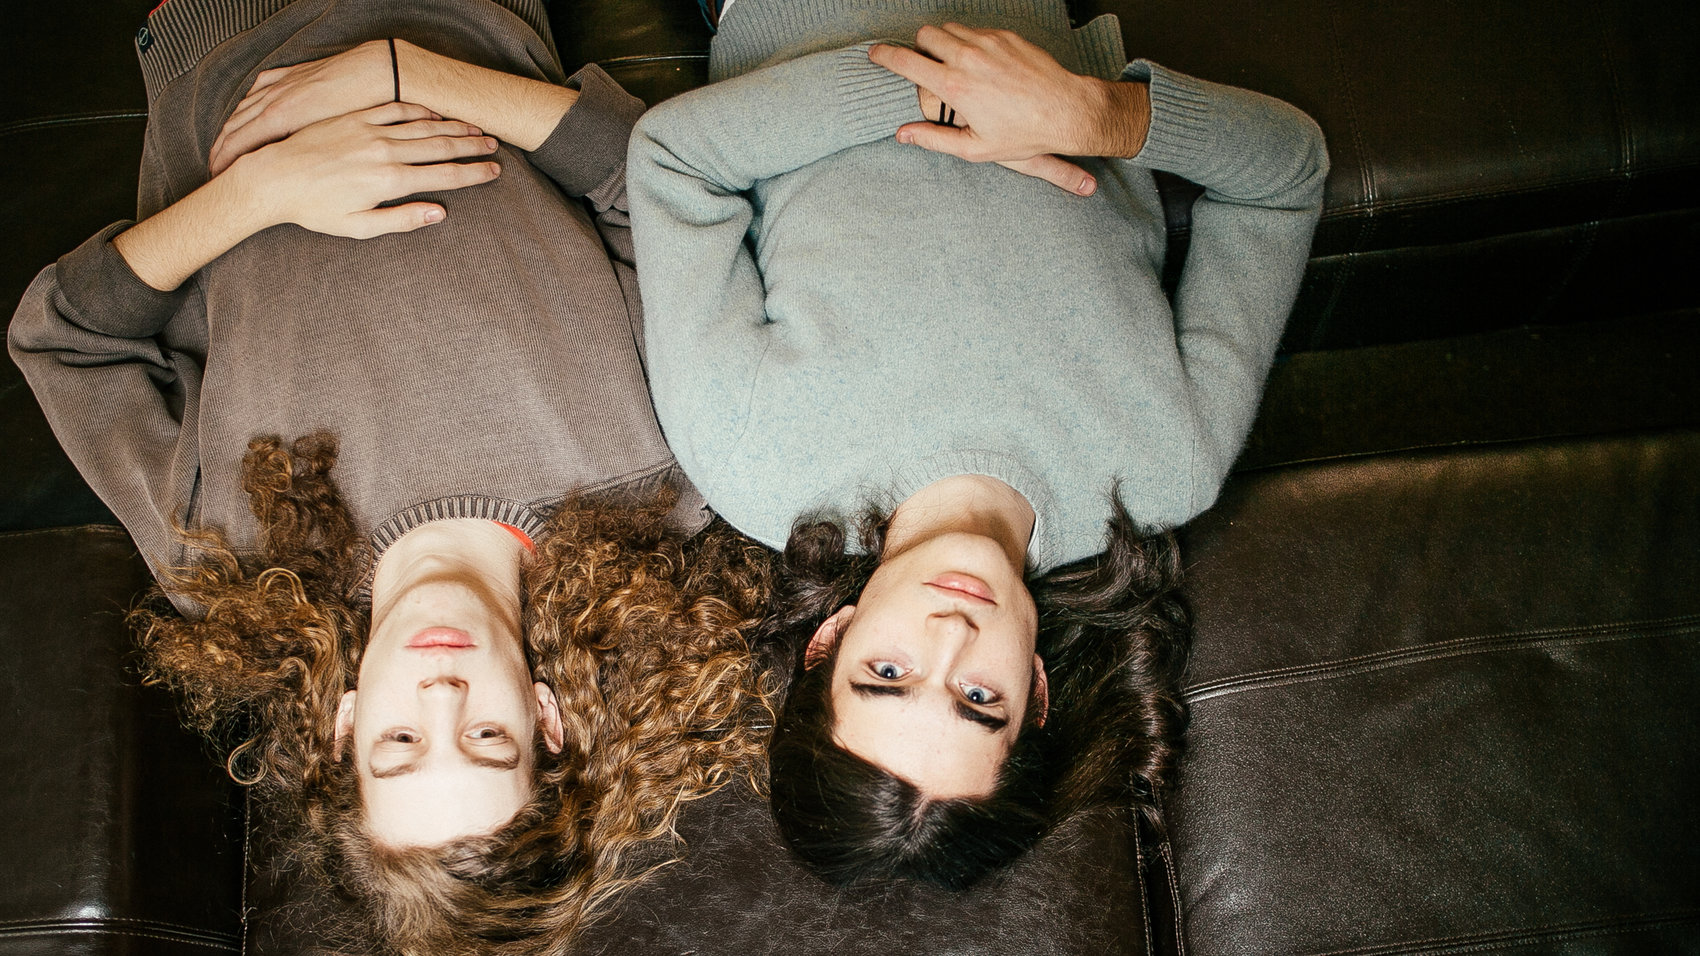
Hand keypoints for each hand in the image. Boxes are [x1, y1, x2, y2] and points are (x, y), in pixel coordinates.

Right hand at [211, 39, 396, 174]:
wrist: (380, 71)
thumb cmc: (362, 110)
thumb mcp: (333, 142)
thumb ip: (300, 153)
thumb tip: (278, 173)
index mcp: (281, 118)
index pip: (239, 144)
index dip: (225, 163)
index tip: (217, 178)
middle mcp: (275, 99)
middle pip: (235, 126)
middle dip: (222, 150)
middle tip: (214, 169)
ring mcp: (283, 84)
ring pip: (244, 107)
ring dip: (231, 128)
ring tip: (224, 147)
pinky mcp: (293, 74)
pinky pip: (260, 87)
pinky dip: (248, 101)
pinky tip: (246, 109)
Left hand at [231, 101, 500, 237]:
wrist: (273, 178)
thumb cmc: (315, 209)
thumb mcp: (360, 227)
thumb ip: (402, 220)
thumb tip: (439, 214)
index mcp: (389, 181)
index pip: (444, 175)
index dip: (473, 173)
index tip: (494, 172)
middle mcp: (384, 151)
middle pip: (440, 146)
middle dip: (472, 146)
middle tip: (495, 146)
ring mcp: (370, 130)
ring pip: (422, 125)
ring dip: (453, 126)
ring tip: (476, 128)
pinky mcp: (355, 118)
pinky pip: (394, 109)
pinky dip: (419, 110)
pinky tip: (435, 113)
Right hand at [870, 25, 1150, 193]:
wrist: (1068, 111)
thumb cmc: (1023, 135)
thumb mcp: (975, 148)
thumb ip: (934, 139)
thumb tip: (902, 134)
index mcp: (954, 87)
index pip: (906, 61)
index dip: (884, 55)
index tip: (875, 54)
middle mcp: (968, 58)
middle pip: (925, 35)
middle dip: (918, 47)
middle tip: (924, 65)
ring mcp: (988, 43)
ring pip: (949, 28)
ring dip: (943, 42)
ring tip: (952, 65)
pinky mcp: (1006, 36)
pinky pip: (976, 29)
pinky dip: (970, 41)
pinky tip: (980, 63)